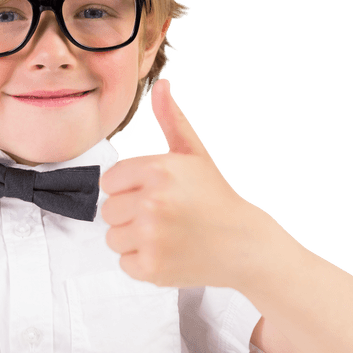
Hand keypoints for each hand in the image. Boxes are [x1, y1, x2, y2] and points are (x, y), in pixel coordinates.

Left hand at [100, 78, 267, 288]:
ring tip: (165, 234)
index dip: (129, 188)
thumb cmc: (215, 197)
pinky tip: (168, 252)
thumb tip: (161, 86)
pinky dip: (142, 262)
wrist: (244, 244)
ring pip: (113, 238)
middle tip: (163, 216)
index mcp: (158, 170)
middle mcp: (153, 202)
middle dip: (130, 214)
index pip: (109, 181)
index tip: (154, 194)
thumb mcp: (194, 154)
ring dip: (134, 239)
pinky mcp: (152, 267)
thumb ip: (172, 120)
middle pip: (108, 210)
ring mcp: (151, 237)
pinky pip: (124, 263)